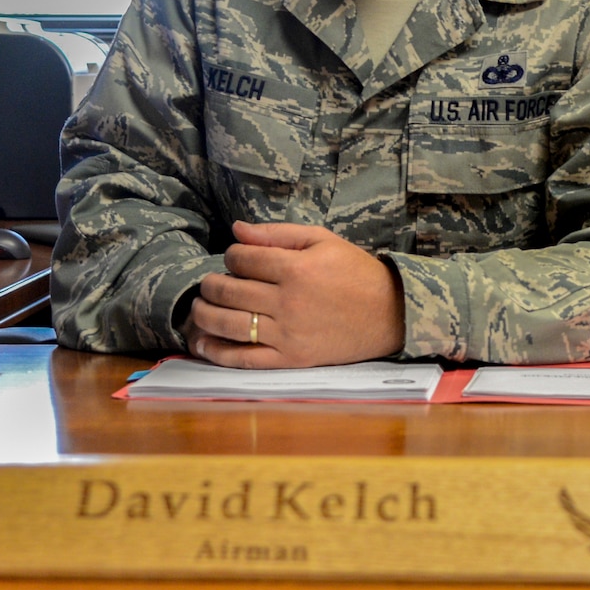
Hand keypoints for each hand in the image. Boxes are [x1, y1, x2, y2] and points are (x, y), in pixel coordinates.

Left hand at [184, 221, 404, 367]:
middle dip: (211, 285)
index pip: (242, 260)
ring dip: (204, 314)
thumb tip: (236, 229)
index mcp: (296, 269)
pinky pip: (244, 359)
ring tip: (199, 308)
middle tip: (211, 284)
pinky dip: (217, 352)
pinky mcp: (290, 360)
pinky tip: (202, 343)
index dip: (231, 256)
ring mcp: (287, 334)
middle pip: (228, 291)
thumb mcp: (321, 240)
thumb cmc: (355, 272)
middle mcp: (288, 302)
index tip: (236, 260)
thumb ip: (276, 234)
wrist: (390, 313)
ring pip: (228, 324)